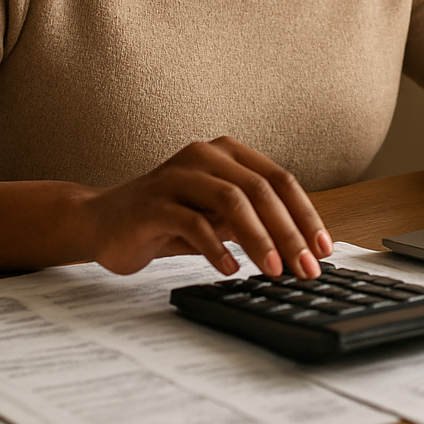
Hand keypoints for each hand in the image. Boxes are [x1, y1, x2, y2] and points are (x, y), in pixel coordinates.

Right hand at [87, 136, 332, 278]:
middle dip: (289, 232)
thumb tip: (301, 249)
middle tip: (305, 268)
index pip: (280, 179)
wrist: (101, 222)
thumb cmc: (166, 220)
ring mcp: (176, 175)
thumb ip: (253, 223)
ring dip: (259, 239)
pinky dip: (217, 247)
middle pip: (261, 189)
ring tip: (274, 270)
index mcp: (226, 154)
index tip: (322, 249)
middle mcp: (204, 156)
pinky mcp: (153, 202)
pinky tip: (230, 269)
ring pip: (232, 200)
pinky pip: (193, 222)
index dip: (306, 215)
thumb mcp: (217, 218)